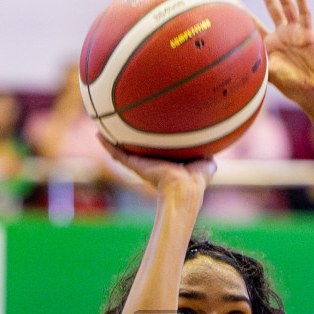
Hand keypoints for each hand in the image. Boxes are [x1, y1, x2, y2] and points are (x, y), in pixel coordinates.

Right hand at [97, 135, 214, 195]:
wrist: (185, 188)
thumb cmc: (197, 179)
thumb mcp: (206, 161)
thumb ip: (208, 153)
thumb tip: (215, 148)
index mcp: (166, 163)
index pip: (155, 151)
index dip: (150, 142)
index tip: (146, 131)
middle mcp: (151, 163)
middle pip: (136, 150)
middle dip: (128, 139)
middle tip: (119, 126)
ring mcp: (141, 165)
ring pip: (122, 151)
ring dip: (112, 141)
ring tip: (102, 128)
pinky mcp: (136, 166)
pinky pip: (118, 154)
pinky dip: (107, 145)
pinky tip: (98, 134)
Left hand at [253, 0, 313, 113]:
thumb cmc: (293, 88)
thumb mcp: (268, 76)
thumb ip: (255, 65)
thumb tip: (233, 62)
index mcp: (269, 45)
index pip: (253, 24)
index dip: (242, 11)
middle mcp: (281, 35)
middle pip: (270, 7)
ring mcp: (295, 33)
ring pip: (285, 5)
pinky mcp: (307, 34)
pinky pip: (303, 13)